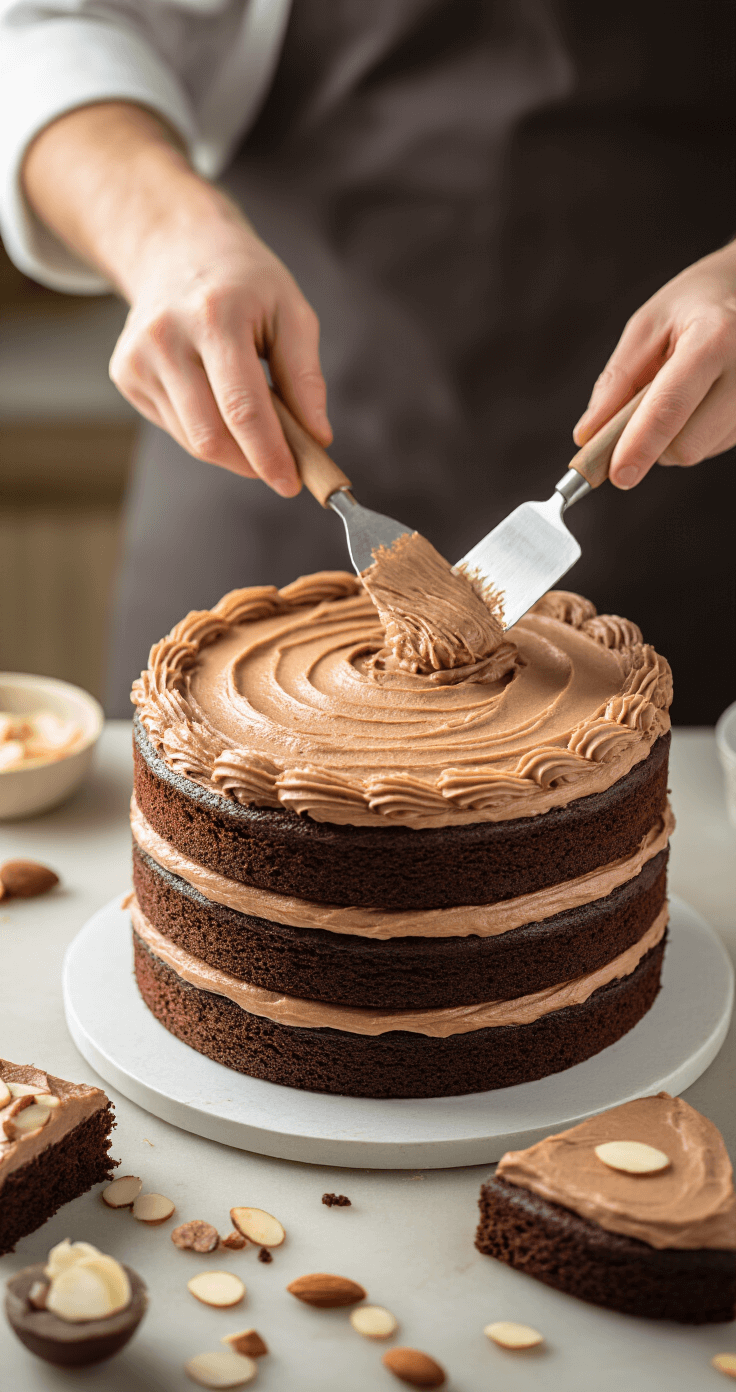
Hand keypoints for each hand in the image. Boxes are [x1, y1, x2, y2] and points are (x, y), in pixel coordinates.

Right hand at [24, 103, 330, 495]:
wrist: (177, 249)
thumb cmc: (246, 283)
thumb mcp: (291, 312)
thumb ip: (306, 377)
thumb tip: (317, 438)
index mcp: (215, 317)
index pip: (243, 409)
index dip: (269, 456)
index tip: (293, 484)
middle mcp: (166, 338)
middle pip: (211, 436)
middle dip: (253, 462)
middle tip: (284, 464)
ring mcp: (137, 358)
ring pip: (194, 440)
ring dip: (234, 449)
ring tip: (255, 419)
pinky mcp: (125, 375)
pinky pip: (177, 429)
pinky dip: (208, 430)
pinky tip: (216, 396)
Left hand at [573, 242, 735, 488]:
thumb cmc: (695, 303)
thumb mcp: (647, 326)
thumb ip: (617, 381)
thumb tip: (588, 434)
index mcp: (714, 339)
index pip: (670, 407)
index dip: (639, 446)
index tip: (617, 474)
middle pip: (687, 445)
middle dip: (651, 445)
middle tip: (631, 420)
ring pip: (699, 451)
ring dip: (672, 437)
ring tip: (677, 391)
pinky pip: (714, 445)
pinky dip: (693, 432)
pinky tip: (699, 398)